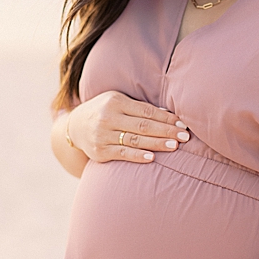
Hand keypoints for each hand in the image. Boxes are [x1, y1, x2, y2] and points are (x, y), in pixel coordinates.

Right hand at [68, 90, 188, 162]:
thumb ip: (139, 108)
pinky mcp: (99, 151)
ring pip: (135, 140)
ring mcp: (102, 135)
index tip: (182, 124)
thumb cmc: (104, 111)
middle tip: (185, 136)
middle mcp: (108, 117)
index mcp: (115, 101)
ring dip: (157, 143)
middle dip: (166, 131)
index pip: (146, 110)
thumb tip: (168, 113)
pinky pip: (122, 154)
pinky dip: (138, 156)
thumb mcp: (117, 101)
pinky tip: (152, 157)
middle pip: (143, 125)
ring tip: (174, 146)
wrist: (74, 127)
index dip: (166, 117)